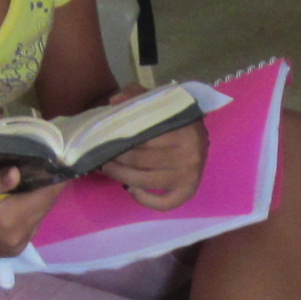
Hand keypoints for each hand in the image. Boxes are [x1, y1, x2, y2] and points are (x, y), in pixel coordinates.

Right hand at [0, 169, 61, 261]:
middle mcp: (18, 237)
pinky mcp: (10, 251)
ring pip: (38, 219)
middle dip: (48, 189)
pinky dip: (29, 214)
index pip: (45, 197)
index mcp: (10, 220)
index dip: (55, 180)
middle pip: (44, 209)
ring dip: (39, 202)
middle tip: (49, 169)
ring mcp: (15, 247)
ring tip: (36, 182)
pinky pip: (29, 229)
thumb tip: (19, 172)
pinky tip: (21, 201)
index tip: (62, 163)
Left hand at [98, 90, 207, 209]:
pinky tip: (133, 190)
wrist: (197, 132)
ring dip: (122, 177)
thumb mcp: (156, 100)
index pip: (142, 138)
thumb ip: (135, 95)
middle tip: (103, 156)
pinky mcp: (189, 191)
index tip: (105, 140)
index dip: (119, 140)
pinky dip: (145, 200)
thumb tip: (115, 101)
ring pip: (146, 181)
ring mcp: (191, 175)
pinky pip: (164, 203)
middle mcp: (190, 154)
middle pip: (141, 160)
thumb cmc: (172, 117)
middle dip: (116, 159)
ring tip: (110, 169)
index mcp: (183, 129)